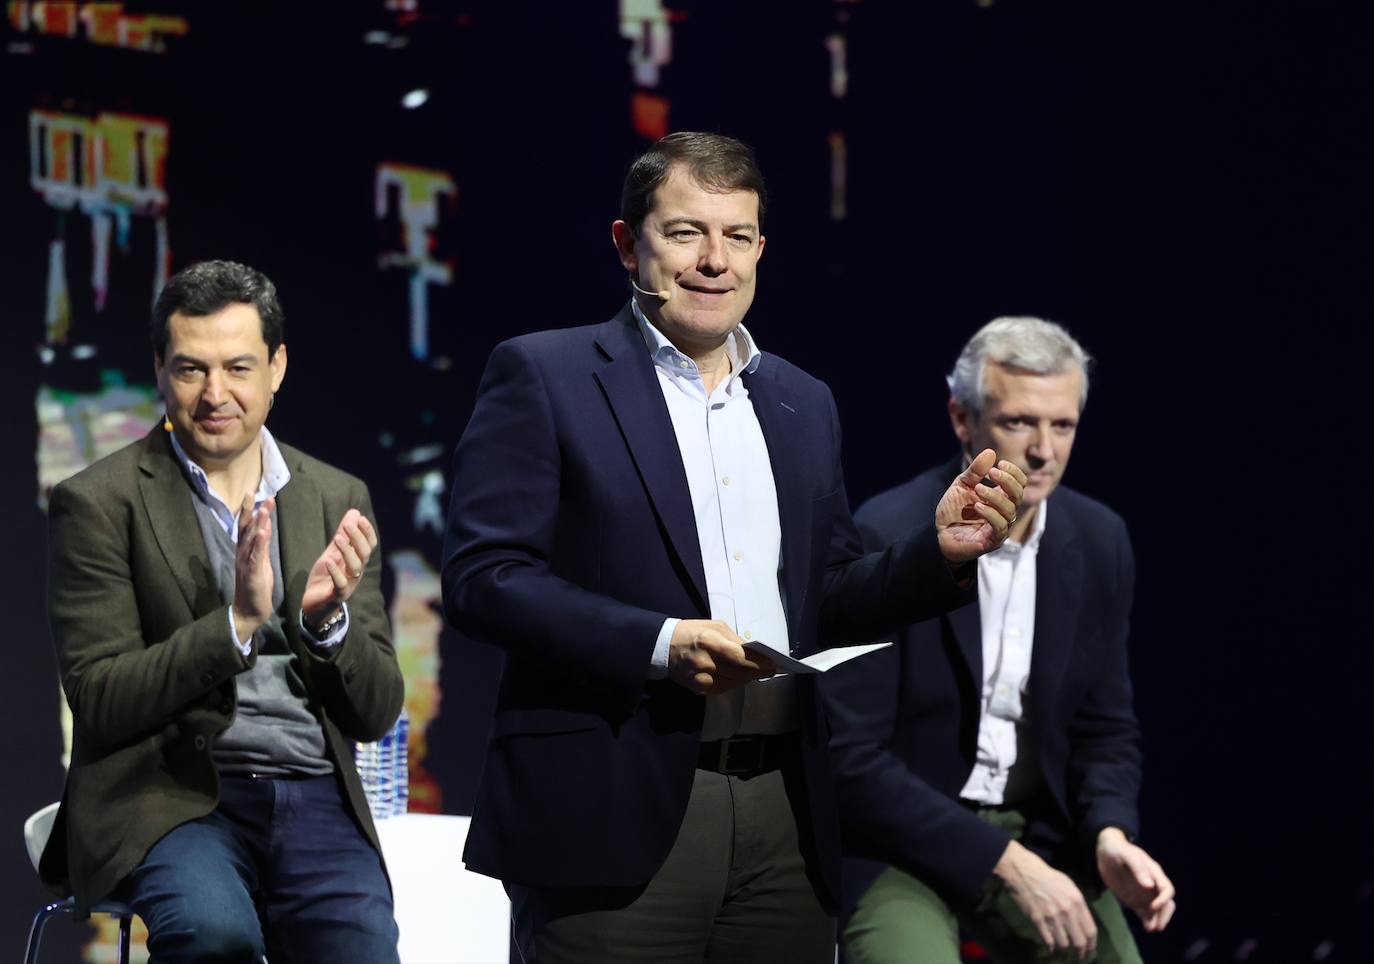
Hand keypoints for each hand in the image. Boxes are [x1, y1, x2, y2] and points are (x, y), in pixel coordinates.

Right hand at [233, 496, 275, 639]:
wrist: (250, 611)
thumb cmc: (256, 586)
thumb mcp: (261, 560)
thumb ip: (262, 543)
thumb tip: (265, 524)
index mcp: (244, 551)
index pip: (246, 526)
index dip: (250, 510)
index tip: (255, 492)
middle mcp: (242, 554)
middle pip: (245, 529)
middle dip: (250, 510)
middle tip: (252, 492)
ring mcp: (246, 564)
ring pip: (250, 540)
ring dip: (256, 523)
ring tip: (262, 508)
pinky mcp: (252, 574)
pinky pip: (255, 557)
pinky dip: (258, 544)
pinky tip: (262, 533)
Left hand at [302, 509, 377, 630]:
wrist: (314, 604)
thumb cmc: (326, 577)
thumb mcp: (332, 552)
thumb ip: (343, 535)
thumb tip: (354, 513)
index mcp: (357, 561)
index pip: (369, 545)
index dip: (367, 531)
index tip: (359, 518)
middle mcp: (356, 573)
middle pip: (364, 554)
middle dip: (358, 538)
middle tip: (348, 525)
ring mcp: (349, 584)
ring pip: (355, 567)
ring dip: (348, 552)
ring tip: (338, 538)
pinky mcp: (337, 596)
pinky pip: (341, 584)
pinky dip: (336, 572)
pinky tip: (329, 561)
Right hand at [667, 619, 775, 694]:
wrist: (663, 645)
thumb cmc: (692, 631)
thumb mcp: (714, 626)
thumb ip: (733, 639)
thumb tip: (752, 652)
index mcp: (710, 641)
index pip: (740, 656)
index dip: (758, 662)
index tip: (772, 664)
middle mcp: (704, 662)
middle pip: (739, 672)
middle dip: (757, 672)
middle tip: (769, 671)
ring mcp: (699, 678)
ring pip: (732, 684)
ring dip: (746, 679)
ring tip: (755, 674)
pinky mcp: (695, 688)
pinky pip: (720, 689)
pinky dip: (732, 684)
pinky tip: (738, 679)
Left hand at [935, 448, 1026, 563]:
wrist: (939, 533)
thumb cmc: (954, 509)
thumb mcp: (962, 485)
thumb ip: (975, 471)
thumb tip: (990, 452)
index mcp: (1000, 496)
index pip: (1019, 483)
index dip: (1014, 472)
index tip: (1000, 463)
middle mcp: (1004, 512)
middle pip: (1018, 495)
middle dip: (1007, 481)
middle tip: (992, 472)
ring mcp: (1000, 527)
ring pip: (1010, 510)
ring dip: (995, 496)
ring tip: (978, 488)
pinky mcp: (992, 541)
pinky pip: (1000, 527)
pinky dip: (991, 514)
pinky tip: (978, 506)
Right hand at [994, 840, 1096, 960]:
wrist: (1024, 872)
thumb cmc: (1047, 876)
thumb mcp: (1069, 886)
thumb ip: (1078, 904)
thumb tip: (1082, 922)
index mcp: (1078, 901)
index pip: (1091, 931)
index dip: (1091, 945)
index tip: (1089, 950)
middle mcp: (1068, 912)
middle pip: (1079, 942)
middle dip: (1080, 954)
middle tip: (1078, 958)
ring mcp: (1052, 917)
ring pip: (1064, 945)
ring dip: (1065, 953)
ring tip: (1064, 956)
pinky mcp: (1038, 921)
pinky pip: (1048, 941)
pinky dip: (1051, 948)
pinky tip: (1051, 949)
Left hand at [1096, 828, 1175, 932]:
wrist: (1106, 852)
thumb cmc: (1118, 850)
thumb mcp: (1126, 855)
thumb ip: (1138, 869)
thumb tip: (1150, 886)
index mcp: (1154, 873)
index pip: (1167, 889)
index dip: (1163, 900)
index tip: (1153, 907)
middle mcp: (1152, 885)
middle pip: (1166, 903)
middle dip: (1164, 915)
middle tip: (1156, 926)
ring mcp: (1144, 894)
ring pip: (1157, 911)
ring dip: (1156, 920)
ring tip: (1150, 929)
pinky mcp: (1135, 900)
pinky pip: (1145, 913)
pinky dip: (1147, 920)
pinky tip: (1146, 927)